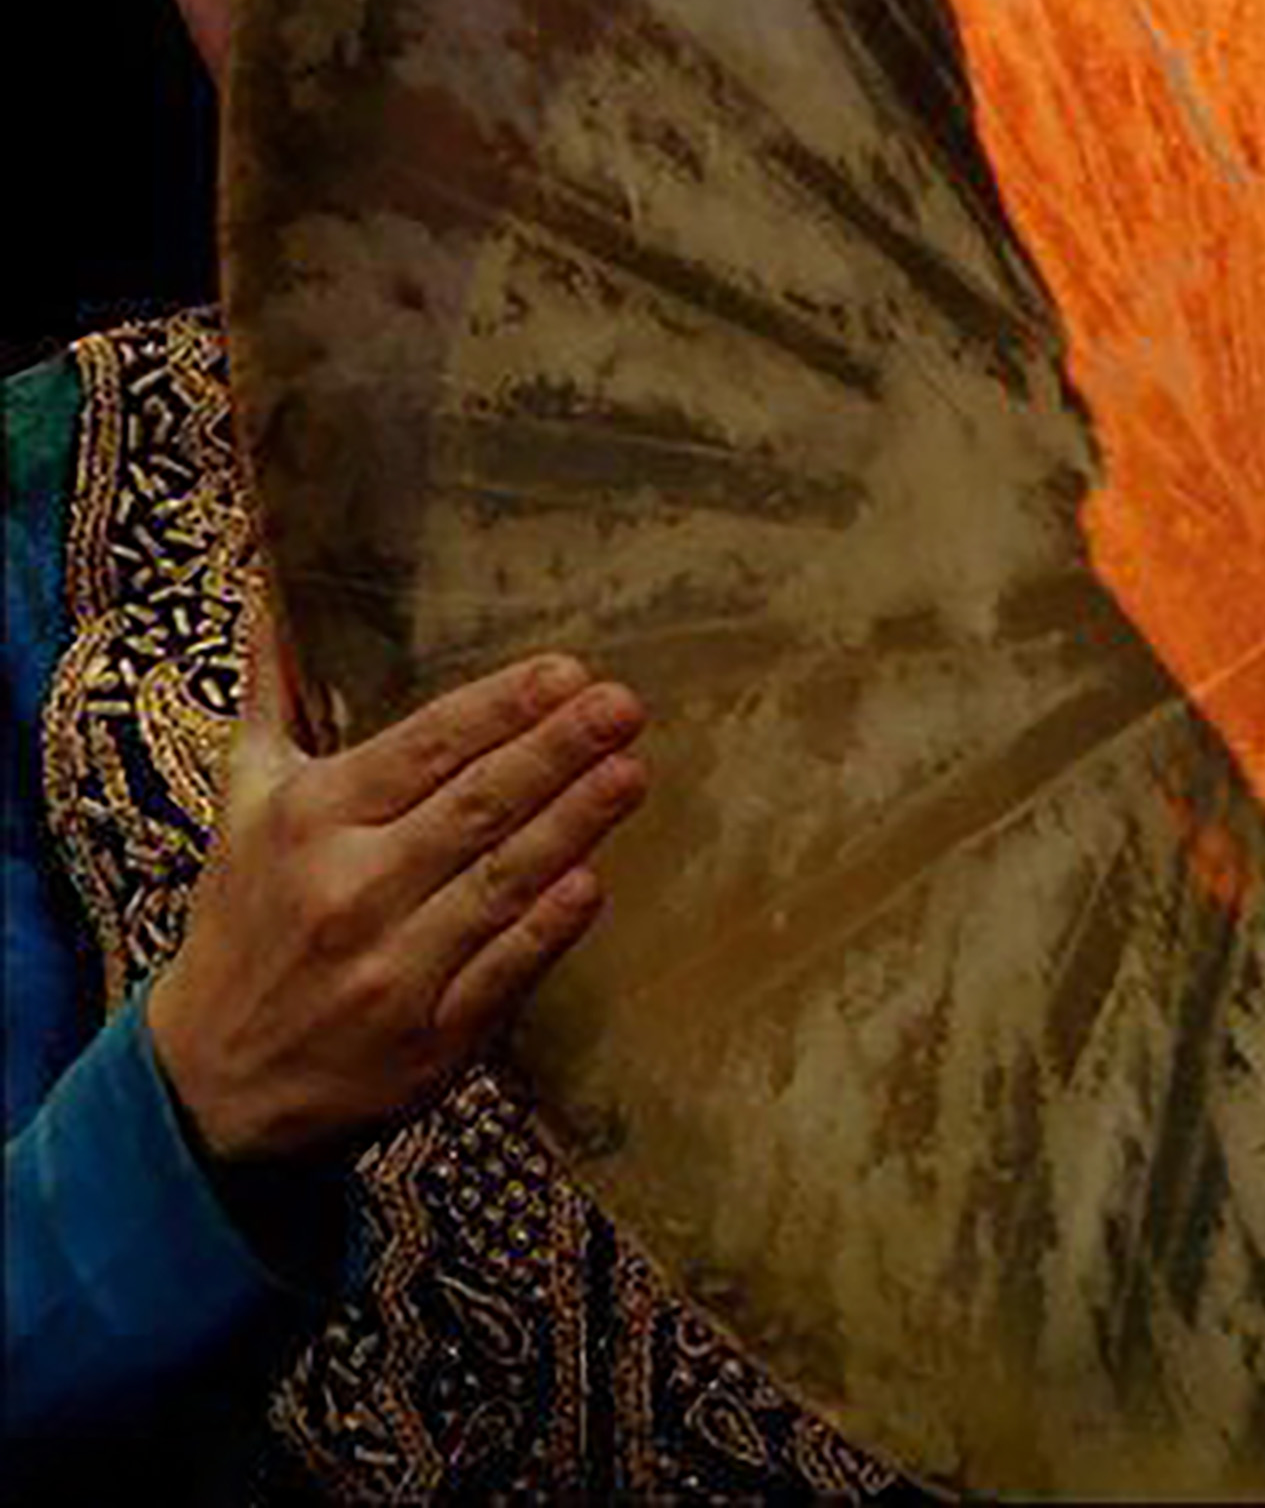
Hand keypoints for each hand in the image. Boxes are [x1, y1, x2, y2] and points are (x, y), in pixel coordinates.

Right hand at [147, 589, 648, 1164]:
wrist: (206, 1086)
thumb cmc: (243, 922)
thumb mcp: (241, 807)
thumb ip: (270, 703)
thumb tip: (271, 605)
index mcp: (311, 820)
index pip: (423, 748)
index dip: (499, 708)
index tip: (565, 670)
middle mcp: (349, 888)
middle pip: (473, 806)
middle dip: (555, 751)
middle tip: (622, 705)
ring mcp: (389, 967)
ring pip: (498, 882)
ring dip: (571, 824)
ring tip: (632, 771)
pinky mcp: (426, 1040)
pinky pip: (500, 971)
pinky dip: (547, 928)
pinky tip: (593, 882)